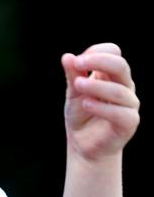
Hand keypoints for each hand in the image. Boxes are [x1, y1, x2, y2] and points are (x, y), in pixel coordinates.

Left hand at [61, 43, 139, 161]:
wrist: (84, 145)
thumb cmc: (81, 115)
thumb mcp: (73, 93)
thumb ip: (73, 76)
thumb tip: (67, 57)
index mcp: (111, 75)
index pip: (113, 52)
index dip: (96, 52)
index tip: (76, 61)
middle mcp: (124, 86)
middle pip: (121, 66)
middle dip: (98, 61)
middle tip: (77, 64)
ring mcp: (129, 105)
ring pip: (120, 91)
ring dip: (96, 86)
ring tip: (77, 86)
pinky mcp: (129, 123)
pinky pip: (121, 113)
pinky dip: (102, 107)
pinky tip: (86, 104)